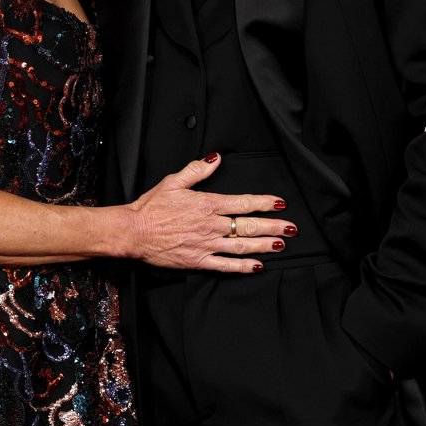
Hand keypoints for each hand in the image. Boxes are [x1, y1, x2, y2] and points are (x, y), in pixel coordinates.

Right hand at [128, 153, 290, 272]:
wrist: (134, 231)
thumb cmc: (151, 207)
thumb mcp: (173, 181)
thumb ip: (197, 170)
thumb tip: (215, 159)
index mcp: (207, 204)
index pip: (243, 202)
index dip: (264, 202)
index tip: (280, 203)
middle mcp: (211, 225)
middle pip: (248, 225)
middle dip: (273, 226)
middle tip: (291, 228)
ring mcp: (206, 244)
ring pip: (242, 246)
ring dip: (264, 245)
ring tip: (281, 244)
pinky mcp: (198, 261)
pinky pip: (226, 266)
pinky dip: (243, 267)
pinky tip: (258, 266)